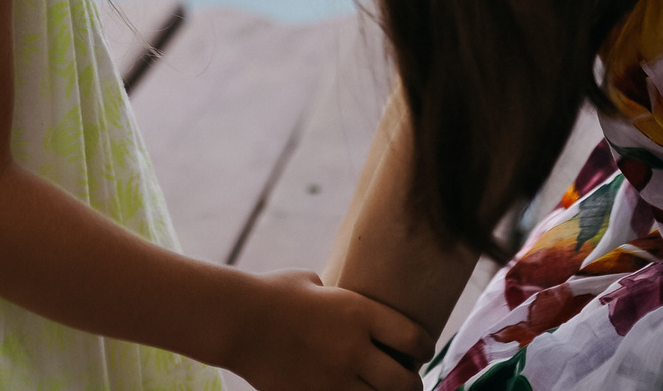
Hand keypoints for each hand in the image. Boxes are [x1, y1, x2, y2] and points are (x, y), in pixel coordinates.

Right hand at [225, 269, 431, 390]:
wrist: (237, 320)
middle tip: (407, 381)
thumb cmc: (272, 293)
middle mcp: (354, 350)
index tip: (422, 351)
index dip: (424, 348)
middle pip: (405, 382)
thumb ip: (337, 296)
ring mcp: (335, 380)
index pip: (415, 339)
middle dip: (412, 384)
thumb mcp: (314, 283)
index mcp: (360, 313)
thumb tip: (341, 300)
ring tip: (381, 390)